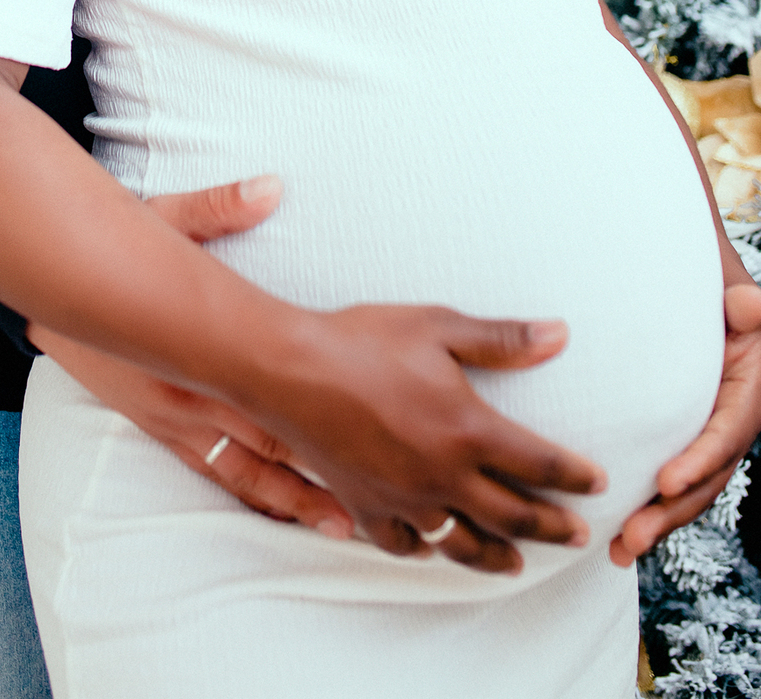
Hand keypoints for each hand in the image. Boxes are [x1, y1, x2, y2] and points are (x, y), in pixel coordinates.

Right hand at [31, 177, 354, 539]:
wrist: (51, 286)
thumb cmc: (111, 249)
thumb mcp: (160, 219)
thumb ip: (216, 209)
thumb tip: (271, 188)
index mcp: (195, 348)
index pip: (267, 389)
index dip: (314, 414)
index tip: (363, 431)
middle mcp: (187, 394)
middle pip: (264, 443)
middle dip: (315, 473)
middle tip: (367, 502)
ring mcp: (172, 418)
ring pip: (241, 470)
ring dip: (289, 499)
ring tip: (337, 526)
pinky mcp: (159, 427)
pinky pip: (211, 470)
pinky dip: (248, 492)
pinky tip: (276, 511)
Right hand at [35, 179, 602, 573]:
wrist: (291, 368)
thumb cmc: (364, 339)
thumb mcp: (439, 325)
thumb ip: (503, 337)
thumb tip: (559, 334)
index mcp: (470, 429)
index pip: (539, 463)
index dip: (573, 475)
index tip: (597, 482)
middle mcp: (444, 475)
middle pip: (514, 514)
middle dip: (551, 526)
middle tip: (577, 535)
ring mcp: (405, 497)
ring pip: (465, 542)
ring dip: (499, 553)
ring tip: (519, 561)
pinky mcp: (367, 505)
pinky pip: (406, 543)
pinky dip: (429, 550)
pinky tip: (436, 548)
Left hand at [611, 277, 760, 566]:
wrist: (697, 298)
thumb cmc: (712, 292)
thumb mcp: (734, 295)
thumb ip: (748, 306)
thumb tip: (747, 305)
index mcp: (748, 394)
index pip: (726, 434)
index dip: (699, 461)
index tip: (666, 482)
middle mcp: (730, 425)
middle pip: (705, 479)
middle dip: (671, 513)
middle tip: (632, 537)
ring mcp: (705, 440)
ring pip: (686, 493)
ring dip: (655, 524)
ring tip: (619, 551)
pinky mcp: (679, 445)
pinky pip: (665, 484)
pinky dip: (645, 510)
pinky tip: (613, 540)